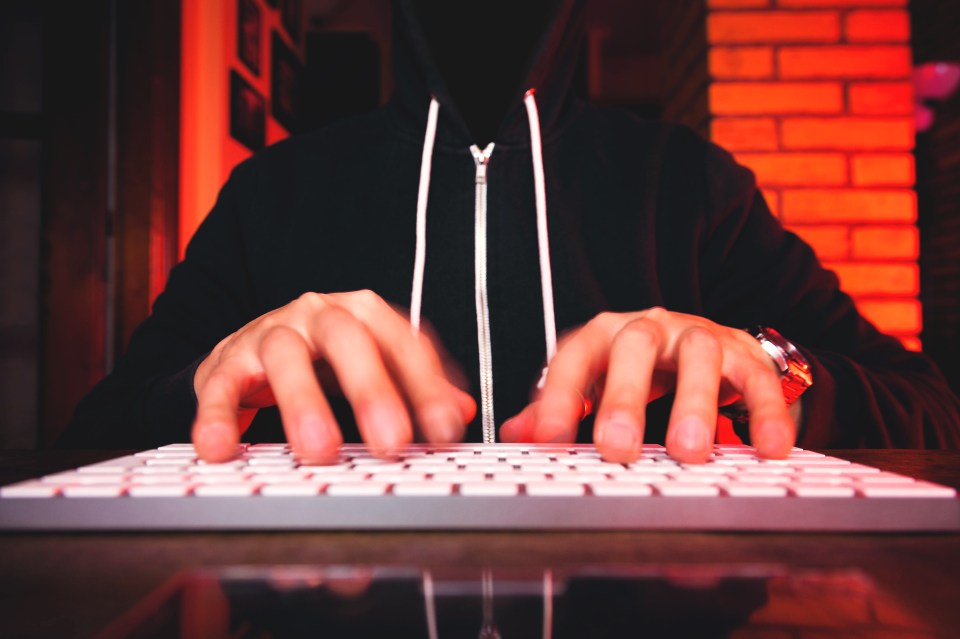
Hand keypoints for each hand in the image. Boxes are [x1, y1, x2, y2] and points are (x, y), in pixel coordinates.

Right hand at [192, 290, 475, 461]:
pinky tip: (223, 449)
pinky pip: (219, 386)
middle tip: (392, 442)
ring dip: (303, 404)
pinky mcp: (226, 360)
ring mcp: (271, 333)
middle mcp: (319, 314)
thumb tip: (463, 410)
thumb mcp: (375, 366)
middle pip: (349, 339)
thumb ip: (417, 388)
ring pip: (286, 356)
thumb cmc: (324, 362)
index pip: (404, 342)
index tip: (446, 432)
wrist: (251, 350)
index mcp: (364, 315)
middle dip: (373, 390)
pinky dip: (218, 417)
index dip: (427, 387)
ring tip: (320, 452)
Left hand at [499, 307, 796, 462]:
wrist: (698, 339)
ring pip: (699, 354)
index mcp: (603, 335)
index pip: (573, 358)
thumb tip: (516, 433)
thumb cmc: (636, 368)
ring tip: (689, 452)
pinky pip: (757, 376)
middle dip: (625, 398)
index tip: (548, 442)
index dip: (558, 398)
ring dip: (695, 403)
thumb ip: (557, 407)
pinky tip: (769, 447)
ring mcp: (698, 336)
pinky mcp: (743, 353)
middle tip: (617, 448)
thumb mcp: (593, 381)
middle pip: (634, 347)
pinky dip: (766, 411)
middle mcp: (649, 329)